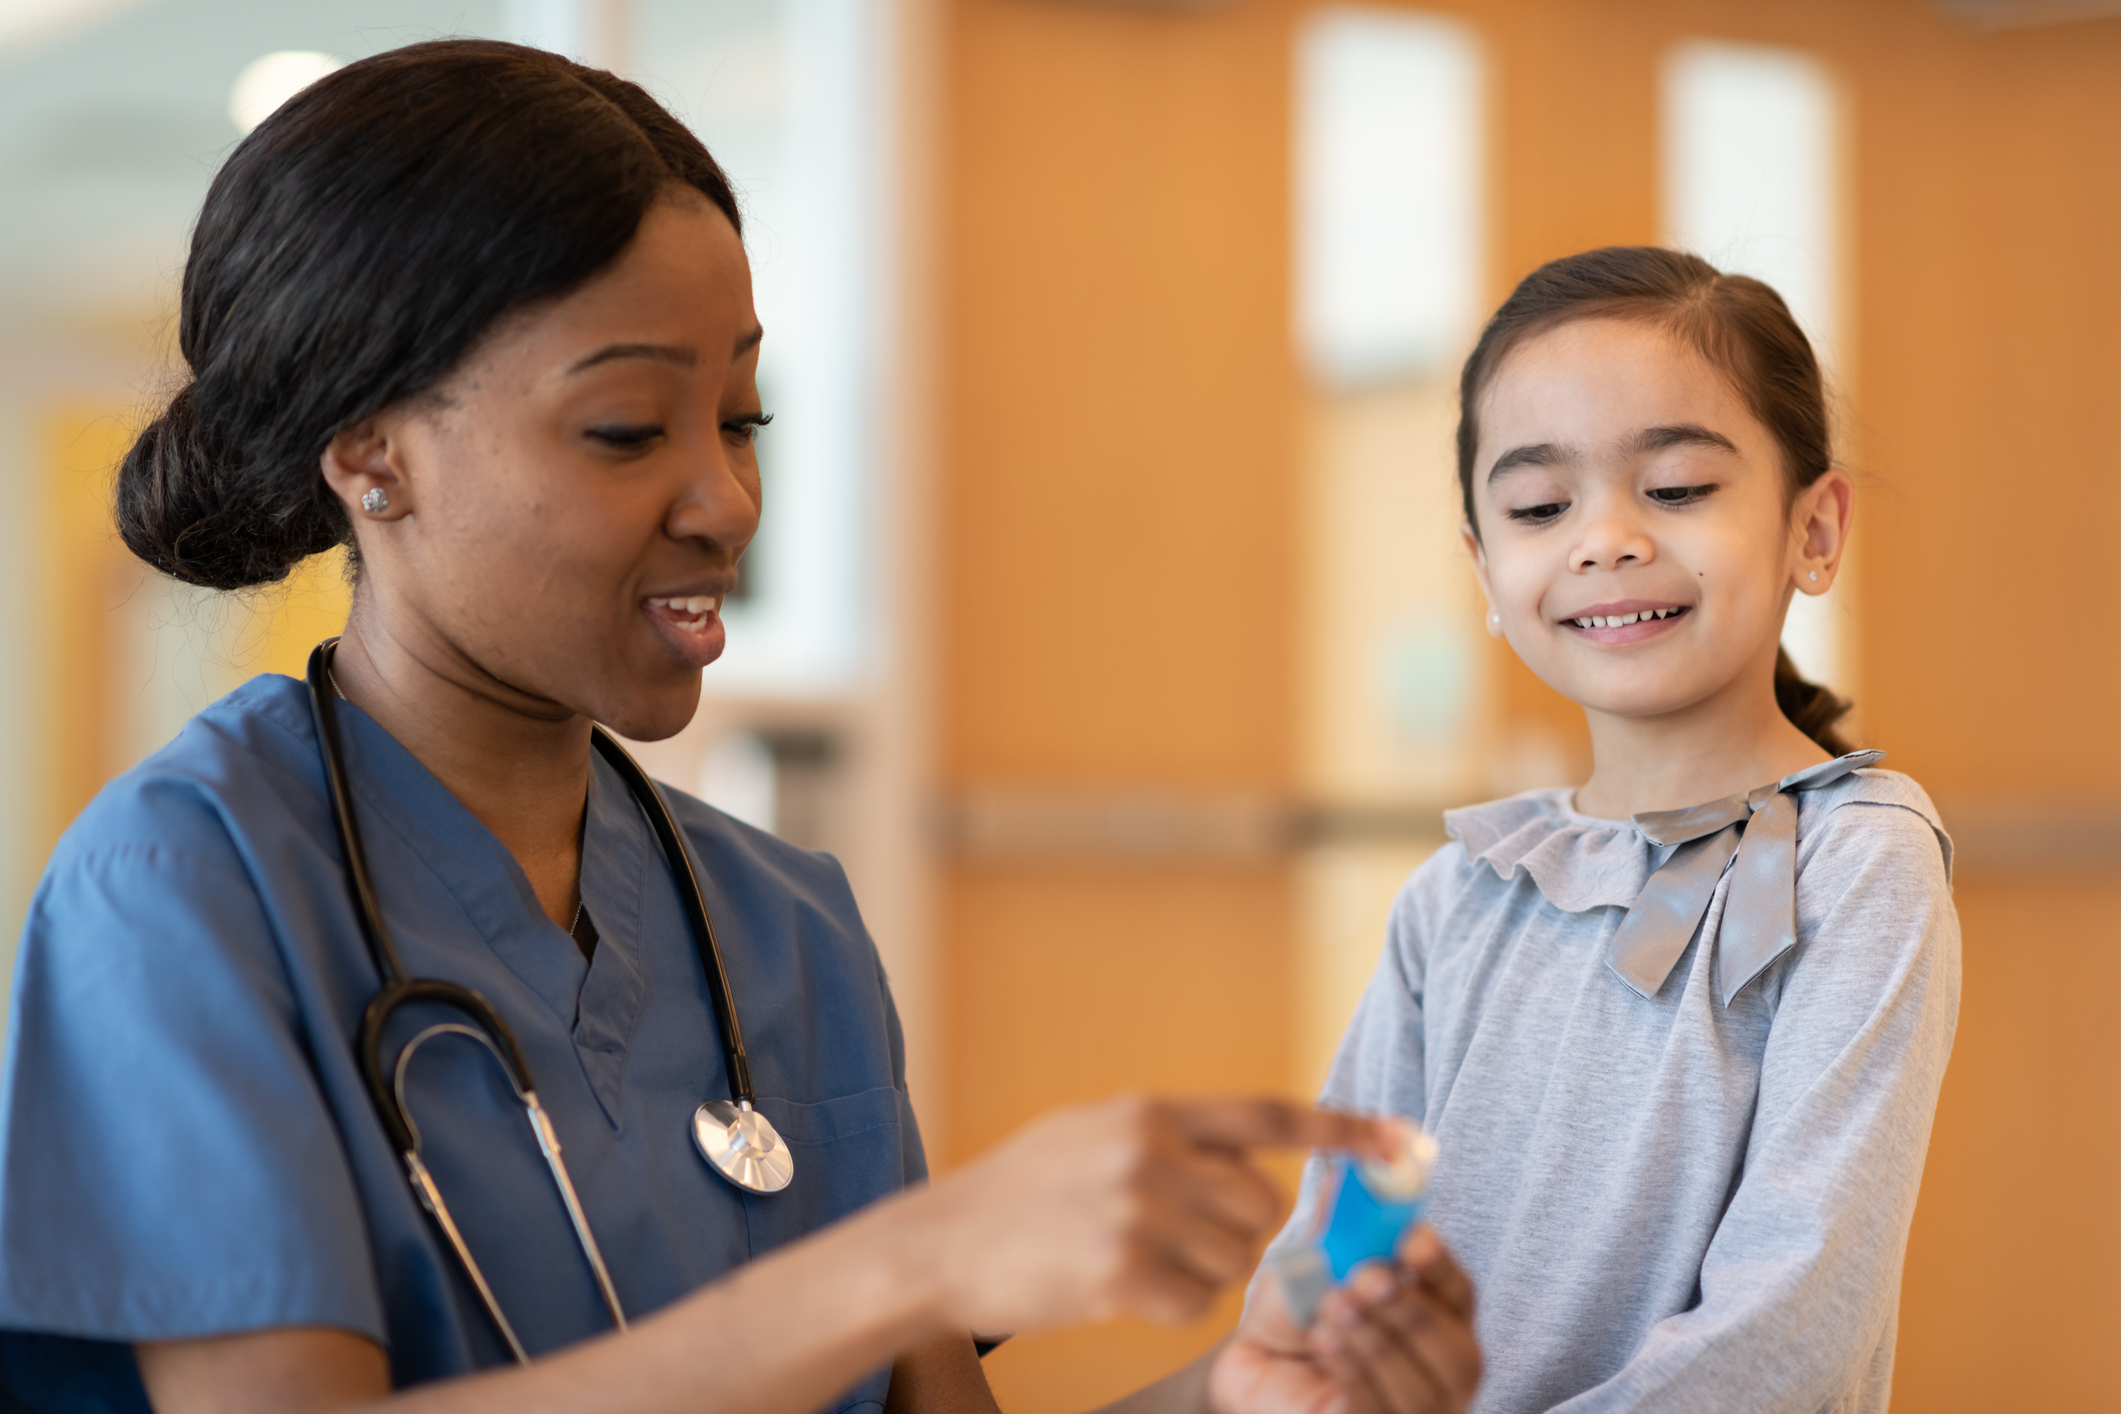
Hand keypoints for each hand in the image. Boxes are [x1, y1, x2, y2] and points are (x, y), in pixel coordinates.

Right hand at [911, 1095, 1393, 1337]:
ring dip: (1203, 1270)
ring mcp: (1138, 1215)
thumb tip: (1252, 1158)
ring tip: (1137, 1256)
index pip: (1269, 1113)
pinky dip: (1171, 1305)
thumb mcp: (1094, 1131)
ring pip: (1235, 1259)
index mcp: (1150, 1111)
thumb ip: (1171, 1136)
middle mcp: (1151, 1154)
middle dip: (1240, 1228)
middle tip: (1183, 1234)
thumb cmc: (1019, 1189)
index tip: (1405, 1141)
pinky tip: (1121, 1289)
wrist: (940, 1244)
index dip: (1342, 1129)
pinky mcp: (1123, 1277)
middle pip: (1261, 1203)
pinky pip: (1197, 1303)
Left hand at [1207, 1227, 1480, 1413]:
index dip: (1442, 1269)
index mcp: (1436, 1317)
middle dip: (1412, 1309)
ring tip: (1332, 1307)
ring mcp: (1414, 1413)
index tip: (1414, 1240)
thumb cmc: (1295, 1310)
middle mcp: (1439, 1372)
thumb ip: (1343, 1223)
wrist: (1249, 1365)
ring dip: (1377, 1341)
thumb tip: (1358, 1167)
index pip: (1460, 1295)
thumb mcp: (1316, 1259)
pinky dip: (1356, 1374)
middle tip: (1365, 1276)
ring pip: (1424, 1390)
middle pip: (1458, 1351)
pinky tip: (1325, 1343)